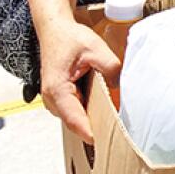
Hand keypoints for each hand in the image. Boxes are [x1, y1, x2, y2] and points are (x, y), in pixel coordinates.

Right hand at [38, 20, 121, 144]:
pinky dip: (88, 110)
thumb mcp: (96, 49)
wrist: (55, 30)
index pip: (75, 120)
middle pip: (76, 122)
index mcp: (57, 90)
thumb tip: (123, 87)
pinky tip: (103, 106)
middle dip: (95, 128)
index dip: (91, 133)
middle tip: (118, 134)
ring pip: (75, 117)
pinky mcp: (59, 97)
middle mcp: (51, 99)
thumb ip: (111, 68)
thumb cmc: (70, 38)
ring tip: (113, 121)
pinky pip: (75, 110)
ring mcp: (54, 100)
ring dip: (92, 118)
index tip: (107, 143)